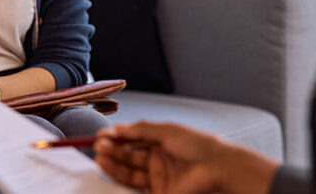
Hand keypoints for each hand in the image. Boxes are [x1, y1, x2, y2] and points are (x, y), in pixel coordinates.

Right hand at [93, 122, 277, 193]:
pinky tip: (109, 169)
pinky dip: (119, 178)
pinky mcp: (158, 192)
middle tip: (98, 145)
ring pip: (128, 170)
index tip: (101, 135)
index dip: (116, 137)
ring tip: (100, 156)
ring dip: (113, 162)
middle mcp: (157, 159)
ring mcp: (157, 176)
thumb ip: (140, 130)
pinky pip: (134, 186)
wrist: (217, 167)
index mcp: (160, 141)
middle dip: (112, 150)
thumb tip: (117, 128)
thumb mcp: (166, 130)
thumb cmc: (198, 145)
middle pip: (128, 154)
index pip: (132, 138)